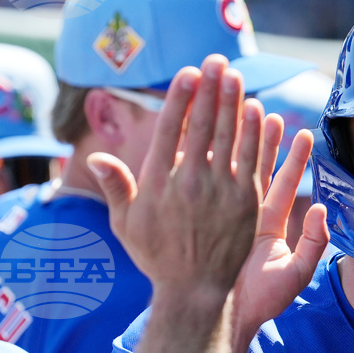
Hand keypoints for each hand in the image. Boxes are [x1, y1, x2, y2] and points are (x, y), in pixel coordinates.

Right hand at [87, 54, 266, 300]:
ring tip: (234, 75)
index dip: (181, 98)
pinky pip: (252, 161)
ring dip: (233, 103)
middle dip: (210, 90)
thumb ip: (116, 188)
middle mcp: (191, 183)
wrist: (195, 292)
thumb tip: (96, 158)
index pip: (171, 130)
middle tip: (216, 61)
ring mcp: (222, 192)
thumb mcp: (127, 225)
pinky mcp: (246, 203)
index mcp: (159, 183)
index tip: (188, 73)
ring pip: (229, 138)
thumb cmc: (157, 257)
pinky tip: (257, 111)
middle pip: (203, 126)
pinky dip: (255, 135)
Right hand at [228, 121, 328, 352]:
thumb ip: (313, 242)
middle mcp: (249, 217)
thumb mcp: (296, 273)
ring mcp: (226, 218)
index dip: (294, 160)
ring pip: (232, 174)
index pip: (284, 184)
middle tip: (269, 111)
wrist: (228, 319)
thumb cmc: (263, 301)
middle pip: (258, 170)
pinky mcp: (207, 223)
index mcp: (270, 226)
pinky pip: (210, 189)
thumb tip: (321, 209)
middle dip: (264, 141)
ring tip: (245, 113)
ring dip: (238, 145)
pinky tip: (206, 140)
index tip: (304, 134)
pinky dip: (211, 165)